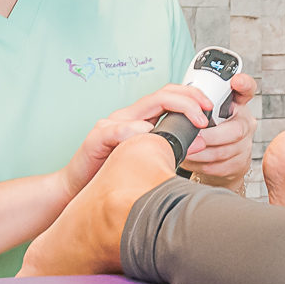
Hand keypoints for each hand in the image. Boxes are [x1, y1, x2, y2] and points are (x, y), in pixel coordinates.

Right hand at [59, 81, 244, 194]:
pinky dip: (136, 130)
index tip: (209, 109)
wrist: (75, 189)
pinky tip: (150, 135)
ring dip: (174, 110)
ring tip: (193, 124)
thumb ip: (167, 148)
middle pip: (162, 95)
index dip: (191, 97)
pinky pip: (118, 129)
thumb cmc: (109, 174)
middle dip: (189, 98)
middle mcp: (125, 117)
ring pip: (146, 106)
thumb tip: (200, 143)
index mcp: (138, 119)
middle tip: (206, 113)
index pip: (168, 96)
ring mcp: (111, 125)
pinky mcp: (97, 138)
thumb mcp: (145, 159)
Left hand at [180, 72, 258, 186]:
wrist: (216, 159)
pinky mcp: (242, 162)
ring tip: (187, 151)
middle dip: (211, 136)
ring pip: (227, 150)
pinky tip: (194, 161)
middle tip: (193, 139)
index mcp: (235, 103)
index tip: (236, 81)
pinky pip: (223, 165)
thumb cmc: (205, 130)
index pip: (246, 89)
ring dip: (203, 153)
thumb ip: (196, 106)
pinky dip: (204, 164)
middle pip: (236, 128)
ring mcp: (246, 142)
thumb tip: (177, 105)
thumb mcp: (203, 113)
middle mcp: (245, 121)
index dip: (244, 84)